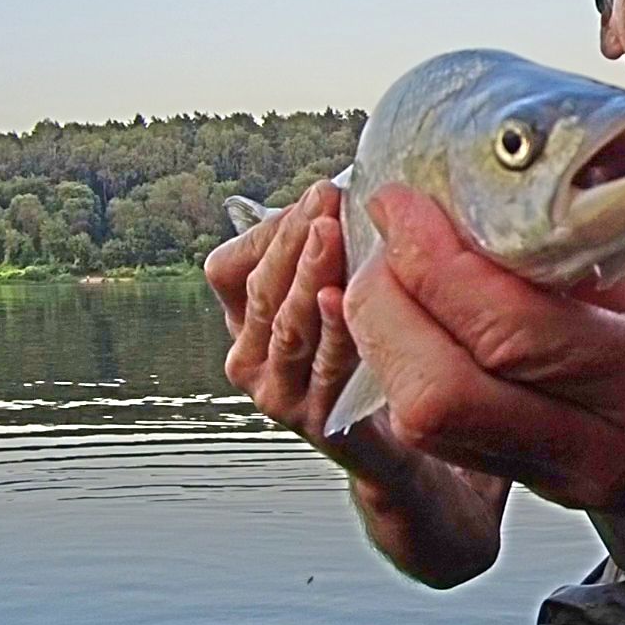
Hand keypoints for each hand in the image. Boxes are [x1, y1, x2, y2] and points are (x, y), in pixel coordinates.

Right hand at [205, 180, 375, 467]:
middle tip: (327, 198)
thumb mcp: (336, 290)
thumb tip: (344, 187)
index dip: (275, 230)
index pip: (232, 267)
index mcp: (243, 318)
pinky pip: (323, 365)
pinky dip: (334, 328)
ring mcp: (276, 391)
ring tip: (331, 231)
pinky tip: (346, 297)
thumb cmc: (363, 346)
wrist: (391, 437)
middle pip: (261, 289)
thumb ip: (327, 247)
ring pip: (286, 324)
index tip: (321, 194)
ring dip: (309, 272)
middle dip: (295, 238)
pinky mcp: (314, 418)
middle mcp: (247, 357)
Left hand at [341, 184, 624, 574]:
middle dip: (386, 307)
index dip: (438, 260)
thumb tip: (517, 206)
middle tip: (385, 236)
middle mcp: (606, 446)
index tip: (406, 200)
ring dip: (387, 342)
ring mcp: (571, 481)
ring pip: (432, 427)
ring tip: (392, 271)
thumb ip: (612, 268)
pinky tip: (418, 322)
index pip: (516, 330)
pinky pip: (452, 437)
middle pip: (442, 394)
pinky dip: (413, 372)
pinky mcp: (547, 492)